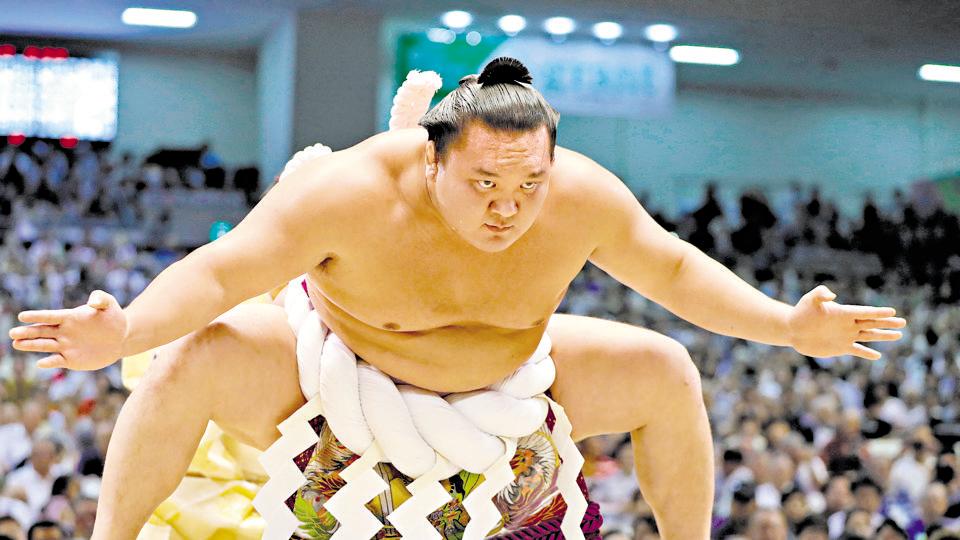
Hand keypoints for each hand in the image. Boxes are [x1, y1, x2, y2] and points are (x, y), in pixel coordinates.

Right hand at [9, 290, 126, 369]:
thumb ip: (100, 298)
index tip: (22, 316)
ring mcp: (66, 346)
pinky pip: (58, 361)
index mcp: (69, 317)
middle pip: (42, 331)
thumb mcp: (109, 303)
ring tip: (16, 344)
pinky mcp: (71, 359)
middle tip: (12, 333)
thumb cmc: (112, 316)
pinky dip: (49, 362)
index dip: (37, 316)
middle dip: (27, 332)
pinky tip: (40, 363)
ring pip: (45, 345)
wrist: (121, 337)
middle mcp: (63, 332)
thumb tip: (92, 303)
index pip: (50, 316)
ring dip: (31, 345)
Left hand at [787, 285, 905, 359]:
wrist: (793, 328)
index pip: (864, 312)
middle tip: (903, 322)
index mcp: (843, 312)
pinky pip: (857, 350)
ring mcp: (845, 336)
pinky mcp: (840, 347)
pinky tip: (878, 356)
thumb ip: (820, 294)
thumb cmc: (801, 312)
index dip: (878, 312)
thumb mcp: (810, 300)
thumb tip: (832, 295)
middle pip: (872, 323)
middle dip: (887, 323)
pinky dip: (866, 353)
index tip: (892, 311)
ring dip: (883, 336)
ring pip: (868, 335)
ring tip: (898, 335)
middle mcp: (848, 324)